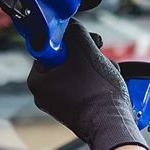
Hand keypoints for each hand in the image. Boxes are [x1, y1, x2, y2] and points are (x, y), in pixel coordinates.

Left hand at [26, 21, 144, 149]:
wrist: (112, 125)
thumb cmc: (96, 93)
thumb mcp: (84, 50)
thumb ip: (74, 31)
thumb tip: (70, 25)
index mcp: (37, 82)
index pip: (48, 48)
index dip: (67, 40)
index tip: (81, 40)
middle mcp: (44, 95)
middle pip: (64, 60)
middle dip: (85, 54)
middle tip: (97, 53)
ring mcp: (60, 104)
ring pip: (77, 72)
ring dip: (94, 66)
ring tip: (105, 70)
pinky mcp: (75, 110)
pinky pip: (83, 87)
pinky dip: (96, 81)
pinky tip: (106, 83)